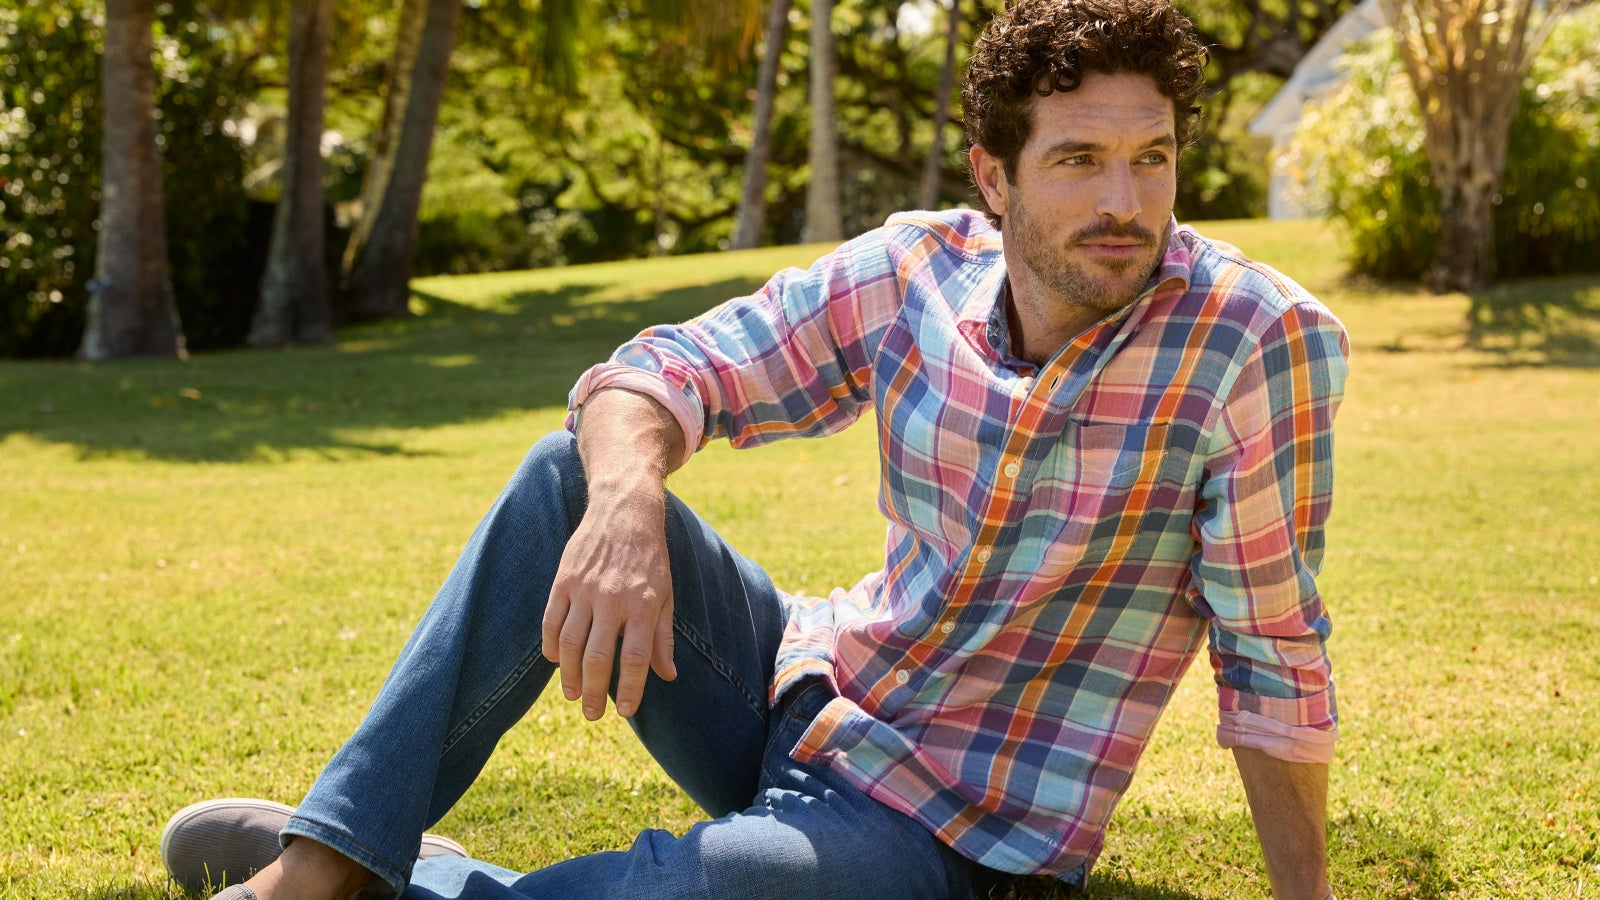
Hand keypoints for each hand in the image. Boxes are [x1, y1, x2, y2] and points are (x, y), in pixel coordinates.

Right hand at [541, 494, 677, 720]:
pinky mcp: (563, 580)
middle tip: (593, 714)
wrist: (624, 510)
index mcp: (642, 605)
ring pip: (570, 644)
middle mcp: (612, 599)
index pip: (635, 659)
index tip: (626, 711)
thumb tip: (668, 675)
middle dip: (595, 693)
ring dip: (569, 676)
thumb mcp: (665, 594)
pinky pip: (551, 621)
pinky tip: (555, 662)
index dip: (631, 689)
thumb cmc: (650, 557)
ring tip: (573, 695)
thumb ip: (662, 636)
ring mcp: (584, 589)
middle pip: (598, 658)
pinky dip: (550, 646)